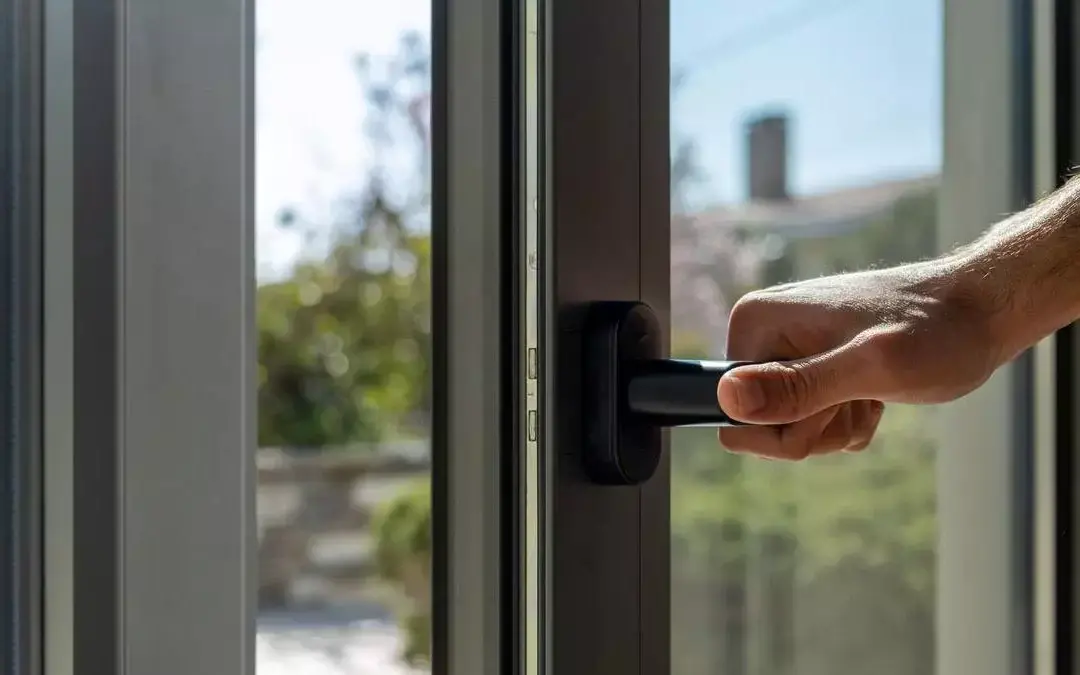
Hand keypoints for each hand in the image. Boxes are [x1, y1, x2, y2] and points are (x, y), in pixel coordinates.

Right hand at [716, 260, 1012, 459]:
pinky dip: (848, 417)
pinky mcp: (811, 363)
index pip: (733, 415)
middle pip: (760, 425)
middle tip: (862, 395)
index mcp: (754, 322)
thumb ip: (797, 386)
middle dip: (817, 427)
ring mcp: (786, 348)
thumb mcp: (869, 368)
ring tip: (874, 390)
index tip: (837, 400)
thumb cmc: (936, 331)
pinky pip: (810, 419)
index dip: (791, 425)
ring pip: (788, 428)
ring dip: (838, 424)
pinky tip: (876, 392)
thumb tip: (727, 399)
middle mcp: (760, 331)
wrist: (981, 311)